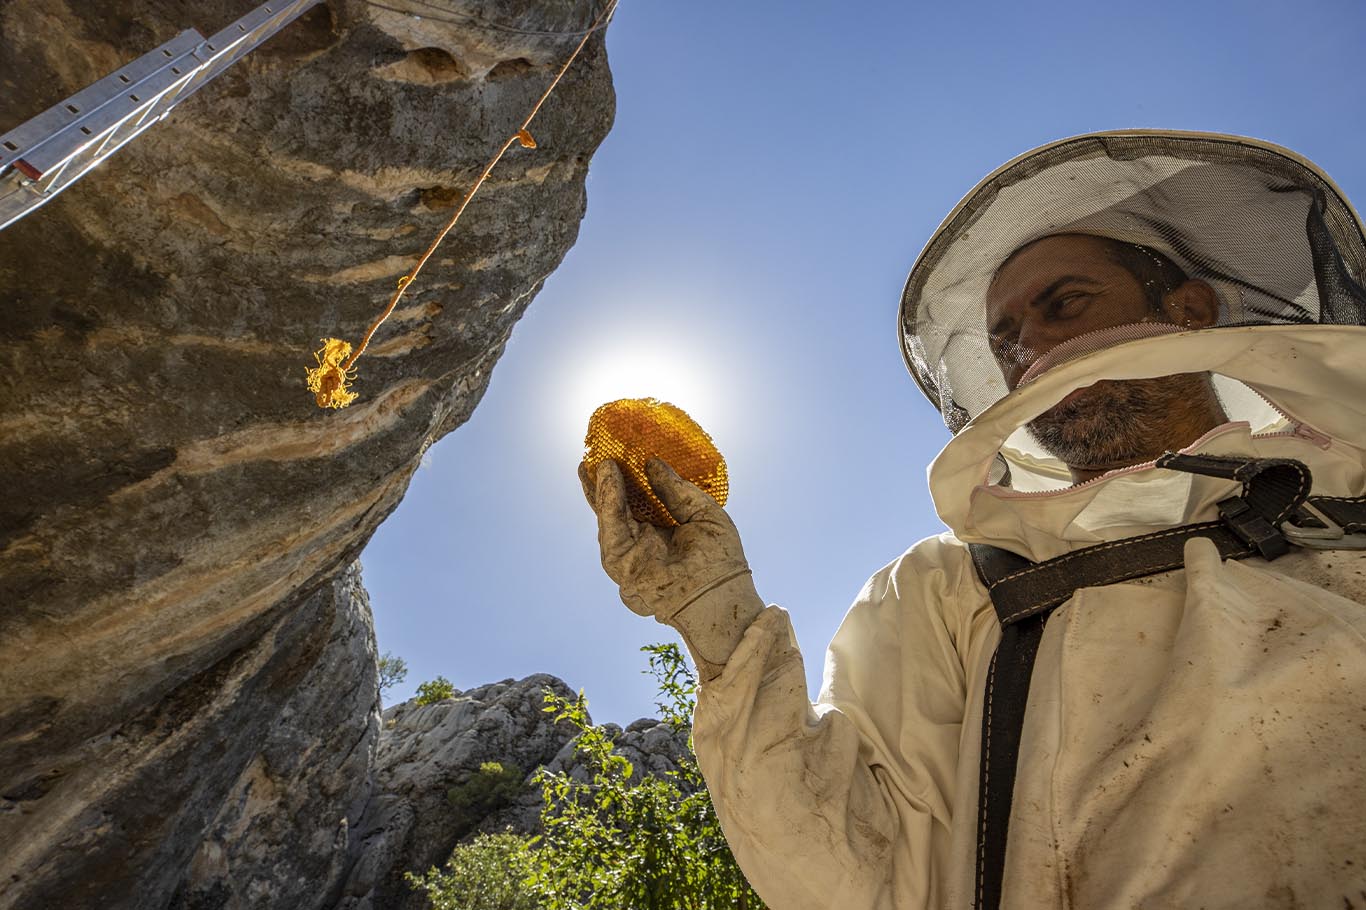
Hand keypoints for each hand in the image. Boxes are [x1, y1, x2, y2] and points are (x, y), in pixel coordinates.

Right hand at [578, 458, 749, 620]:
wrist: (721, 594)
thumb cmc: (721, 558)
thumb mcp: (702, 512)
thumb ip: (676, 490)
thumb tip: (652, 463)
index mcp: (663, 533)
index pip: (638, 504)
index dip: (627, 483)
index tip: (618, 458)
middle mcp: (644, 545)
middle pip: (616, 511)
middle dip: (602, 487)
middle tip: (592, 459)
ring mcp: (631, 557)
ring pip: (609, 520)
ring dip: (604, 491)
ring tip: (604, 464)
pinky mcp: (623, 567)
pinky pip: (612, 532)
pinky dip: (609, 506)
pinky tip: (610, 482)